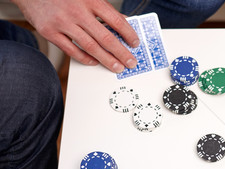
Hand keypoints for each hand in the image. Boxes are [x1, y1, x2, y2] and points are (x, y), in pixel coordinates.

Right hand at [12, 0, 138, 71]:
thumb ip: (104, 9)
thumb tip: (125, 22)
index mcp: (90, 0)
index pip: (116, 20)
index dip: (128, 34)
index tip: (135, 43)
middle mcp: (77, 11)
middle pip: (106, 37)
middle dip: (121, 53)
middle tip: (131, 62)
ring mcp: (63, 22)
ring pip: (91, 47)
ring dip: (107, 60)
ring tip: (117, 67)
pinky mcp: (50, 32)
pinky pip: (72, 50)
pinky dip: (85, 58)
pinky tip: (94, 62)